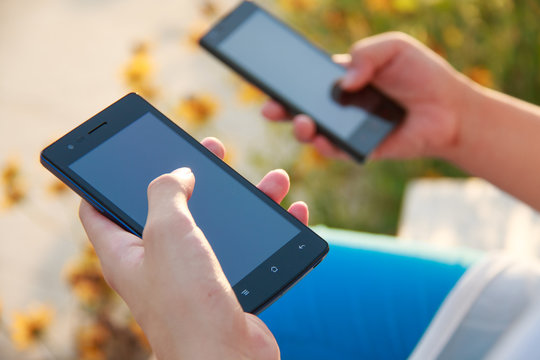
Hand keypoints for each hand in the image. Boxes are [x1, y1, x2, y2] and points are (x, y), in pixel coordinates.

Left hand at [79, 137, 308, 359]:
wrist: (227, 358)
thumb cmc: (187, 301)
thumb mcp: (167, 231)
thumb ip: (166, 192)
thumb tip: (178, 173)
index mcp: (126, 251)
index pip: (99, 209)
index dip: (105, 180)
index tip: (122, 157)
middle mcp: (157, 263)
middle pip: (171, 207)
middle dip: (194, 176)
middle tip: (213, 152)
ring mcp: (194, 275)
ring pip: (219, 224)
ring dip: (248, 200)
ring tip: (275, 181)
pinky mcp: (227, 286)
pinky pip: (249, 250)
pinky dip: (270, 231)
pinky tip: (292, 214)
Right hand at [262, 32, 474, 159]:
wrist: (451, 107)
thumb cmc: (422, 74)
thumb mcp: (394, 48)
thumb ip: (366, 54)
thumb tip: (343, 82)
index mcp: (342, 79)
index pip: (306, 80)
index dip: (285, 81)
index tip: (267, 78)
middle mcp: (340, 106)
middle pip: (302, 108)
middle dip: (281, 109)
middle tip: (269, 108)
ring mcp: (348, 129)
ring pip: (315, 133)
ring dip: (301, 129)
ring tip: (301, 122)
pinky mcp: (361, 149)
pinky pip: (338, 150)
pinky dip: (327, 146)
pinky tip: (322, 138)